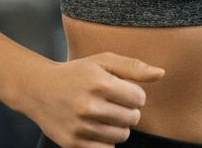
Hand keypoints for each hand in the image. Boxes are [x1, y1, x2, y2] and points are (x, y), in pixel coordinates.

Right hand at [21, 52, 164, 146]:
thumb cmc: (77, 73)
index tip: (123, 91)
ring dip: (118, 126)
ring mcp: (80, 127)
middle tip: (113, 103)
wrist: (39, 90)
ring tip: (105, 115)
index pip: (139, 98)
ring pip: (121, 136)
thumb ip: (133, 67)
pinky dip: (106, 141)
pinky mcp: (73, 144)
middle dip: (128, 111)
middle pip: (132, 119)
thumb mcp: (103, 61)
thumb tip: (161, 73)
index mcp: (98, 83)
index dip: (135, 94)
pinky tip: (97, 128)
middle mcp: (88, 106)